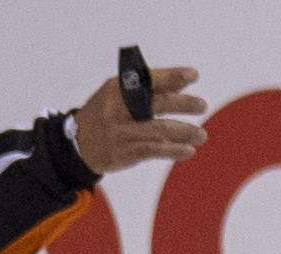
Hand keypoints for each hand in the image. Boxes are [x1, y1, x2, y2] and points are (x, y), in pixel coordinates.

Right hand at [73, 64, 206, 174]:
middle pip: (157, 103)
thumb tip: (182, 82)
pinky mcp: (124, 151)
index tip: (193, 75)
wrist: (78, 143)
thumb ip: (148, 89)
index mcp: (117, 88)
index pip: (148, 79)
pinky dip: (174, 150)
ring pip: (159, 129)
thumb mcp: (118, 96)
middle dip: (183, 103)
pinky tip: (189, 151)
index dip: (172, 76)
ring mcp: (121, 130)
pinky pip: (154, 150)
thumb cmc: (107, 115)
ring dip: (184, 132)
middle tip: (202, 105)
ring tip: (201, 134)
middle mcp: (118, 107)